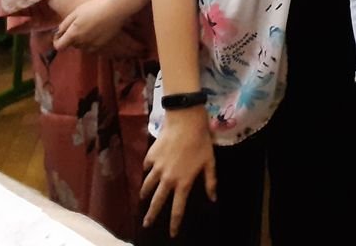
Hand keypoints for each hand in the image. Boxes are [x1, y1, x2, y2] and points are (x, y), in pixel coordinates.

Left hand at [53, 0, 144, 51]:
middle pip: (71, 44)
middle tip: (79, 24)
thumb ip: (64, 25)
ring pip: (82, 45)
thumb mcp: (76, 12)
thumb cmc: (95, 7)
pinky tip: (96, 29)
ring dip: (82, 39)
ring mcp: (92, 45)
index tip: (60, 35)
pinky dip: (91, 41)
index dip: (57, 41)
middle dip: (72, 37)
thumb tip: (58, 33)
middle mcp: (82, 42)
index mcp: (73, 33)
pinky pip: (91, 46)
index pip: (59, 46)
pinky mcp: (102, 45)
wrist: (116, 8)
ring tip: (89, 25)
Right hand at [141, 109, 215, 236]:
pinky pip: (147, 167)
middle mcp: (168, 179)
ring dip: (145, 194)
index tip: (171, 233)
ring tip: (142, 200)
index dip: (174, 223)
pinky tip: (147, 171)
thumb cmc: (201, 141)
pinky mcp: (150, 156)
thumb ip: (210, 182)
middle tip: (145, 224)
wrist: (185, 121)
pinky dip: (147, 171)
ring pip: (147, 186)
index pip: (178, 209)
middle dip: (151, 215)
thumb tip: (213, 199)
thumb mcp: (210, 162)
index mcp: (183, 183)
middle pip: (157, 202)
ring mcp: (157, 168)